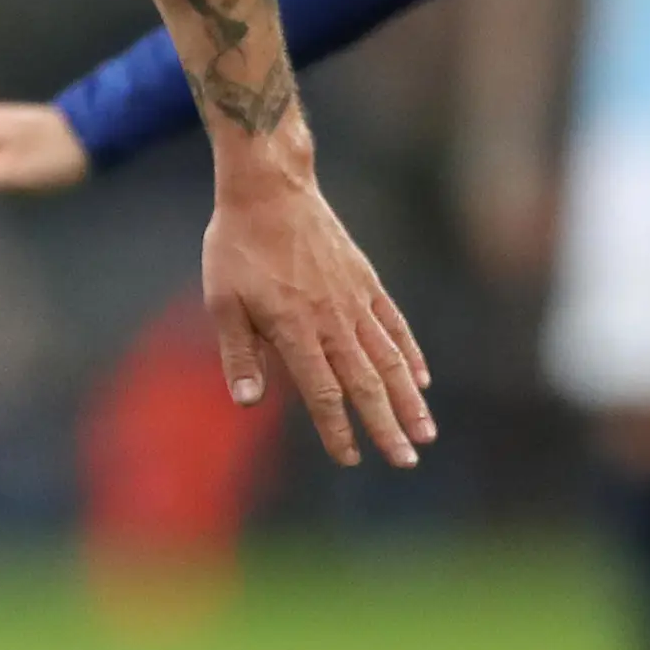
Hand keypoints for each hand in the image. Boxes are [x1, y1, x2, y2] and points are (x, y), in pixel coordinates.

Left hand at [204, 161, 434, 468]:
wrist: (270, 188)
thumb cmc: (237, 245)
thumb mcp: (222, 301)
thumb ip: (239, 354)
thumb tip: (248, 403)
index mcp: (294, 329)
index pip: (322, 392)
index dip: (337, 429)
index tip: (350, 459)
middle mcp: (331, 319)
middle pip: (365, 383)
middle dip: (387, 426)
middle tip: (406, 461)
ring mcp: (354, 299)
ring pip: (388, 359)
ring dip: (408, 399)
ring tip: (427, 432)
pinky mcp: (365, 280)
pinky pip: (393, 324)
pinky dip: (409, 353)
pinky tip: (420, 379)